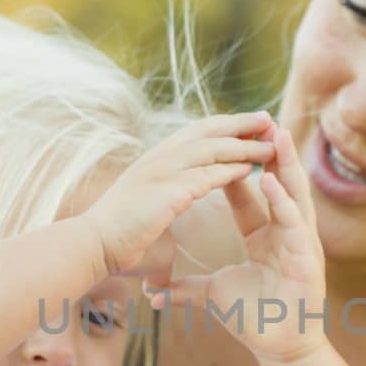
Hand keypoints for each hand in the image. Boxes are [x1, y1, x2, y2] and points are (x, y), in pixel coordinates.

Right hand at [85, 113, 276, 278]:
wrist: (94, 245)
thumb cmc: (120, 235)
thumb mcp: (149, 207)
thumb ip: (167, 203)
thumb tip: (173, 214)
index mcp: (157, 159)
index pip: (197, 132)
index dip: (225, 125)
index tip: (250, 123)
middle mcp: (160, 157)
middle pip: (208, 132)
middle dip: (241, 124)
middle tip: (269, 119)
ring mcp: (162, 172)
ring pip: (211, 151)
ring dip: (244, 147)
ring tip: (271, 146)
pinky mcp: (166, 192)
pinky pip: (205, 177)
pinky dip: (229, 171)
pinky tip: (250, 171)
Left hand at [155, 122, 327, 362]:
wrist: (279, 349)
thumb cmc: (254, 319)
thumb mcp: (213, 294)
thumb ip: (185, 289)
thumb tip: (153, 292)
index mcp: (265, 235)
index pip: (249, 193)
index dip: (236, 168)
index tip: (222, 141)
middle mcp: (285, 233)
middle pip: (276, 183)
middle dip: (267, 152)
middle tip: (258, 120)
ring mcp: (299, 243)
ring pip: (293, 195)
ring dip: (284, 165)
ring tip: (275, 135)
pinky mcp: (307, 258)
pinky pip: (294, 224)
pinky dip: (283, 202)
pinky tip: (271, 182)